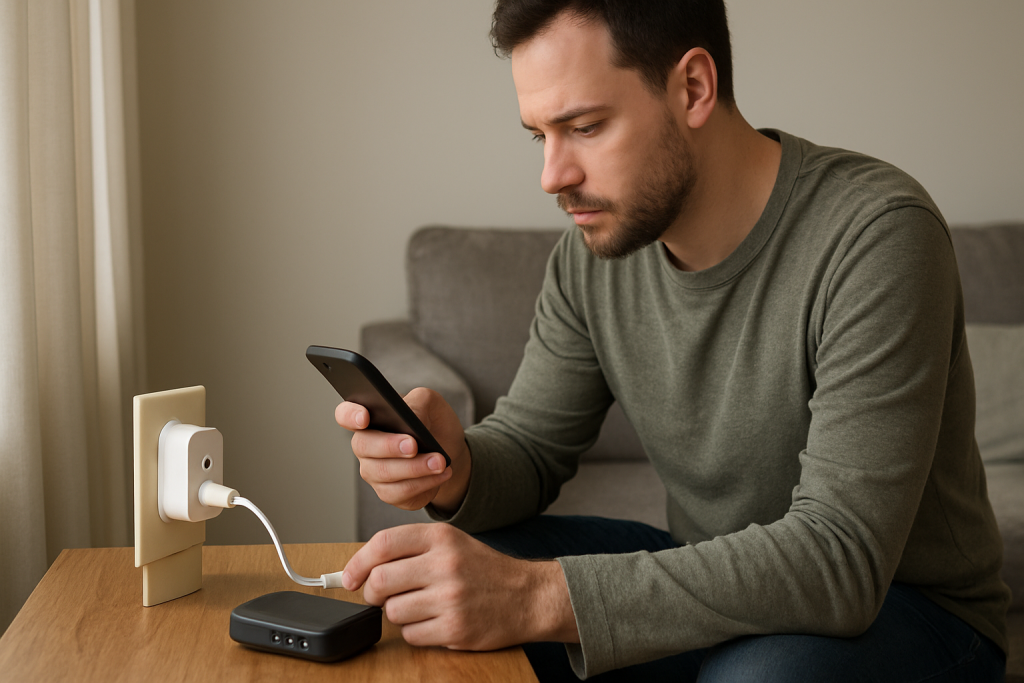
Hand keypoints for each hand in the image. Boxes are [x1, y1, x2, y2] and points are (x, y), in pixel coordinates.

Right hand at [335, 387, 470, 512]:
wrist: (449, 450)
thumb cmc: (432, 422)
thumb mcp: (430, 402)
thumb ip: (418, 403)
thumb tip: (412, 419)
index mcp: (369, 416)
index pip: (346, 414)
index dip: (350, 416)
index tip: (364, 418)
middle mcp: (365, 445)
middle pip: (363, 446)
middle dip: (389, 446)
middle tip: (414, 445)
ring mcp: (373, 471)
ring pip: (384, 473)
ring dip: (415, 468)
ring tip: (439, 462)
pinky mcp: (389, 492)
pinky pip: (401, 492)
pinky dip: (425, 483)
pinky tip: (442, 473)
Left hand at [342, 523, 579, 649]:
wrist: (528, 596)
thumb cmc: (484, 570)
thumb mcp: (452, 543)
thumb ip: (411, 548)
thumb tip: (363, 566)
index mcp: (441, 537)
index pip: (383, 544)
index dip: (358, 562)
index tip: (349, 577)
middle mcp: (445, 564)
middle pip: (380, 581)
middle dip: (372, 593)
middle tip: (381, 596)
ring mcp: (450, 598)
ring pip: (393, 612)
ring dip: (398, 613)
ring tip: (419, 607)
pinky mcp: (454, 629)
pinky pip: (411, 635)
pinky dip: (415, 632)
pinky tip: (434, 621)